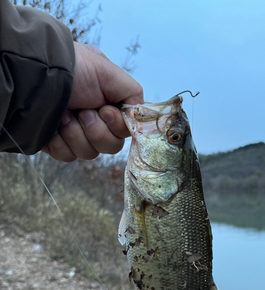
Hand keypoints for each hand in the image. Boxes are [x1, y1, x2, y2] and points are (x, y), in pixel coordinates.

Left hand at [42, 43, 143, 161]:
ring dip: (77, 134)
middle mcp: (95, 120)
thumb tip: (141, 116)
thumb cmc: (71, 68)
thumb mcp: (109, 72)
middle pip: (112, 147)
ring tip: (64, 115)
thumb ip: (133, 94)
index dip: (117, 126)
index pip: (126, 131)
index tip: (105, 111)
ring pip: (90, 154)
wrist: (33, 76)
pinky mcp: (58, 145)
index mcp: (109, 105)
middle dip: (96, 131)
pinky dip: (61, 142)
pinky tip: (54, 125)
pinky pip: (69, 157)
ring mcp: (76, 134)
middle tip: (82, 112)